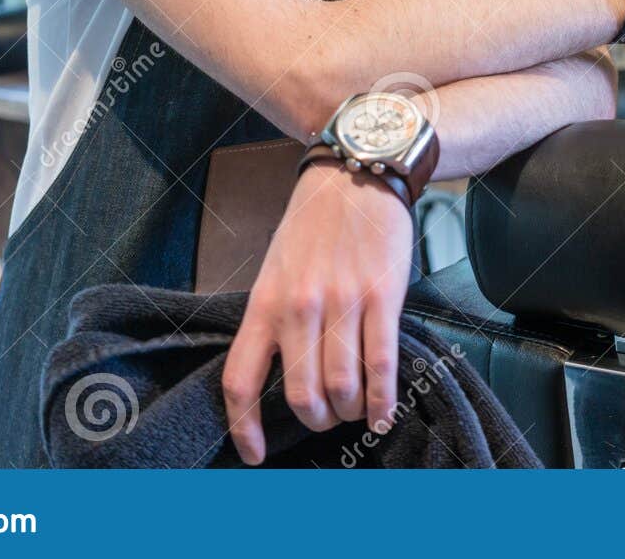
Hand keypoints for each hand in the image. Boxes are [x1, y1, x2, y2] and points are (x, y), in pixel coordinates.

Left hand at [222, 159, 412, 464]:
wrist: (360, 170)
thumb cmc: (317, 221)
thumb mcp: (278, 267)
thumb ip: (277, 316)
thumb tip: (286, 370)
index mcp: (265, 302)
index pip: (240, 379)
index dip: (244, 427)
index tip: (254, 453)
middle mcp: (298, 307)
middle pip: (300, 396)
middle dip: (317, 420)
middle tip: (329, 417)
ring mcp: (342, 303)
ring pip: (342, 387)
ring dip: (352, 411)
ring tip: (359, 409)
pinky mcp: (382, 297)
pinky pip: (381, 365)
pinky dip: (383, 400)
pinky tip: (384, 411)